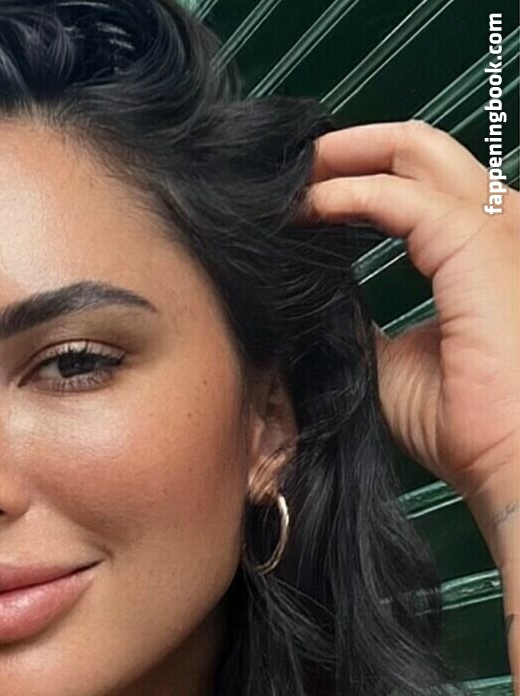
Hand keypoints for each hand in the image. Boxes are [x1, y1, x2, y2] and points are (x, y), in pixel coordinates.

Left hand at [299, 120, 518, 513]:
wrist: (508, 457)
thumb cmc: (464, 422)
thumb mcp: (393, 360)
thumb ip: (364, 319)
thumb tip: (320, 300)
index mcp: (481, 249)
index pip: (419, 184)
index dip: (359, 176)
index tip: (301, 194)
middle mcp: (494, 224)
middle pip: (420, 149)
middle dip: (349, 147)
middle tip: (289, 165)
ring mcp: (492, 226)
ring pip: (415, 152)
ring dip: (344, 157)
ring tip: (291, 176)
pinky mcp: (475, 243)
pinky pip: (398, 197)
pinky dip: (345, 194)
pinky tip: (307, 208)